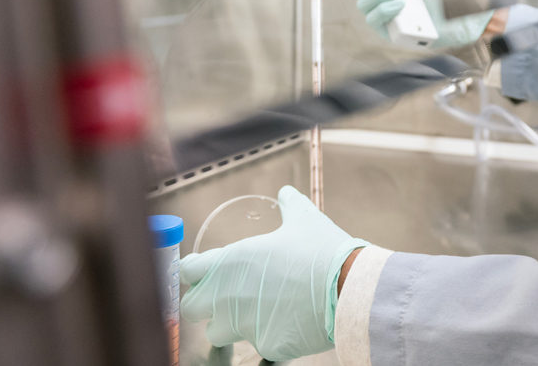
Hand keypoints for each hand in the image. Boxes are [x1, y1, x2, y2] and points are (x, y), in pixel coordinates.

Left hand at [179, 186, 366, 361]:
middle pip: (192, 308)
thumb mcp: (305, 219)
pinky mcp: (265, 345)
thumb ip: (289, 205)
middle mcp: (229, 295)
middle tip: (226, 296)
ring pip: (217, 332)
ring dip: (229, 324)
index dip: (196, 271)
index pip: (188, 271)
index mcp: (231, 261)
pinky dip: (267, 334)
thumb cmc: (323, 251)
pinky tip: (286, 322)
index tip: (205, 271)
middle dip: (205, 303)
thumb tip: (286, 193)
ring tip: (255, 312)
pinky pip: (256, 343)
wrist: (348, 287)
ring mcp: (244, 324)